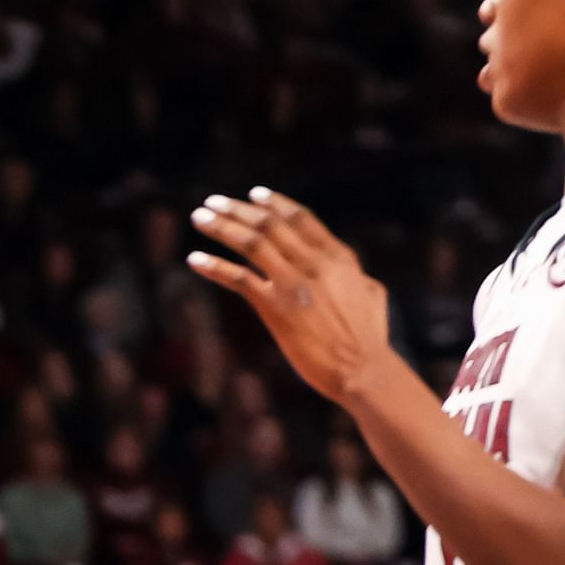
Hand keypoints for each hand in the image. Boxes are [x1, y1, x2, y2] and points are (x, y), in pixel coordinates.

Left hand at [187, 188, 393, 401]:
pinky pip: (239, 278)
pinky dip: (214, 266)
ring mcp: (295, 284)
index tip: (254, 194)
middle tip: (213, 201)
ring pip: (252, 243)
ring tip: (199, 218)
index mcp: (339, 257)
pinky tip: (194, 260)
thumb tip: (350, 269)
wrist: (363, 370)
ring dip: (221, 227)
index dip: (275, 204)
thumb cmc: (369, 338)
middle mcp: (315, 264)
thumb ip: (354, 274)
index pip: (301, 219)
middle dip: (238, 210)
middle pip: (270, 225)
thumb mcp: (370, 292)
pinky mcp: (276, 308)